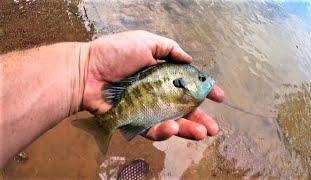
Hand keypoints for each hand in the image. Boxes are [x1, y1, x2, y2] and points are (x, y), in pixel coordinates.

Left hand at [82, 30, 224, 140]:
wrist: (86, 70)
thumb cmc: (114, 53)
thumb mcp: (146, 41)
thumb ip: (169, 49)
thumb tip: (190, 58)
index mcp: (161, 76)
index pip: (188, 85)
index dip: (204, 91)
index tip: (219, 96)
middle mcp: (156, 94)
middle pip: (182, 109)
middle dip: (200, 119)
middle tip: (214, 128)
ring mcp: (145, 109)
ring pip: (170, 122)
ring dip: (187, 129)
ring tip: (201, 133)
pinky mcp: (133, 121)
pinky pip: (150, 129)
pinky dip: (162, 131)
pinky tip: (173, 128)